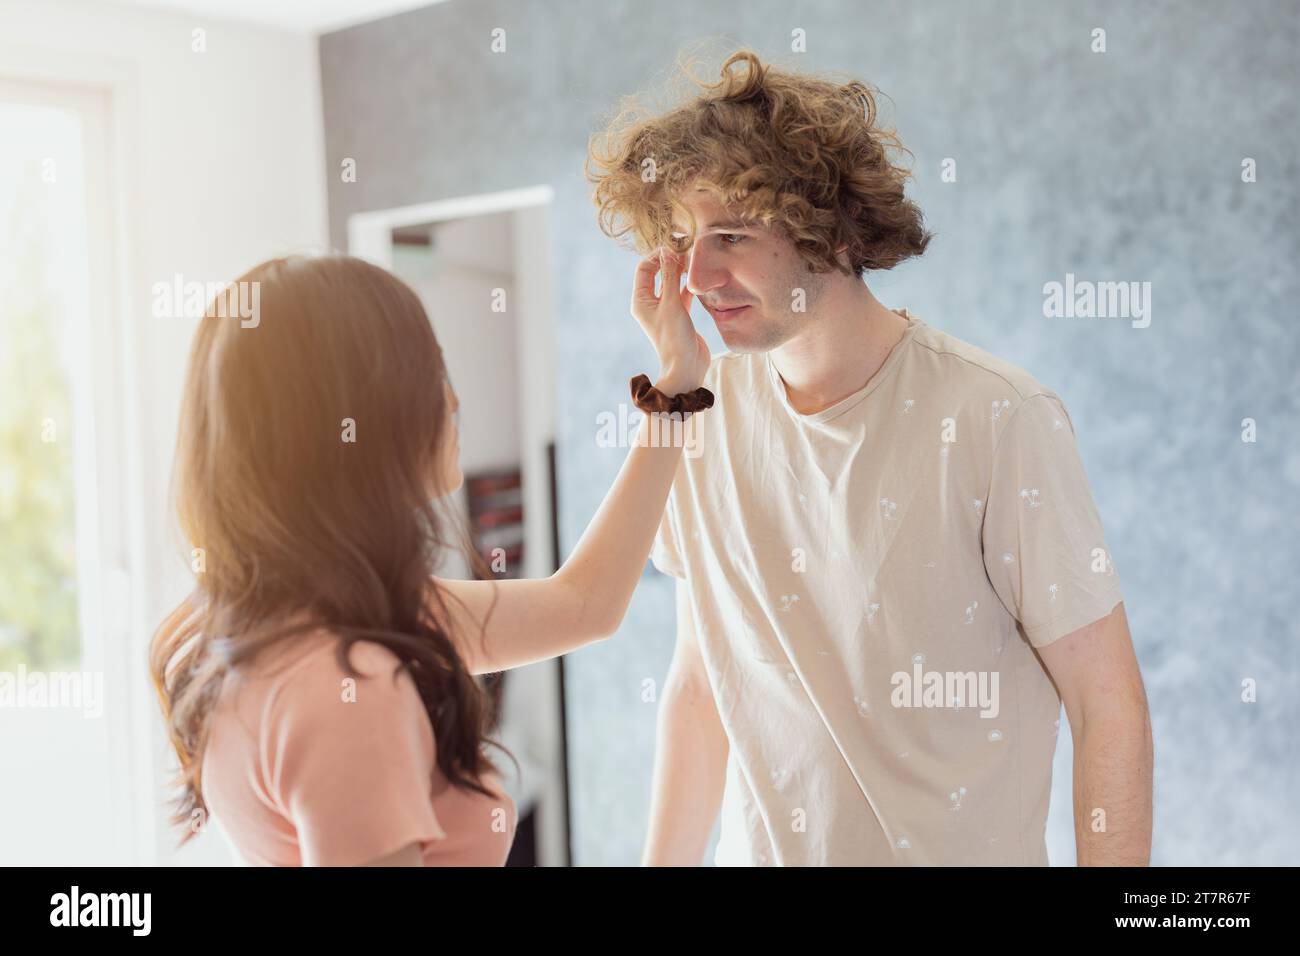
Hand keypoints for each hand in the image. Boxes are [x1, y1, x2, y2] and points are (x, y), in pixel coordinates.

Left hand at [631, 247, 709, 393]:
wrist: (686, 367)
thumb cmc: (674, 338)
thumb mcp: (672, 304)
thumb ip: (671, 276)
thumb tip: (668, 251)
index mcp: (640, 301)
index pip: (644, 268)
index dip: (658, 255)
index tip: (675, 247)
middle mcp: (649, 304)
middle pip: (657, 273)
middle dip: (670, 261)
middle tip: (687, 253)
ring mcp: (664, 310)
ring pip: (671, 283)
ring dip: (680, 273)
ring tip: (694, 263)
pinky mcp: (678, 315)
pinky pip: (682, 294)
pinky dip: (689, 286)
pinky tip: (699, 280)